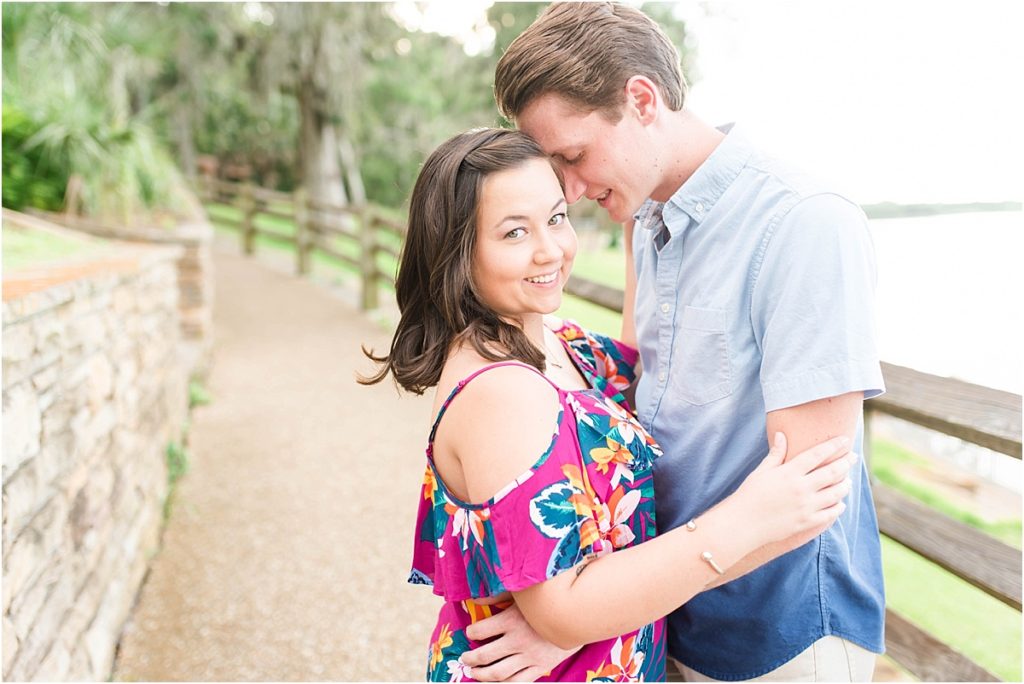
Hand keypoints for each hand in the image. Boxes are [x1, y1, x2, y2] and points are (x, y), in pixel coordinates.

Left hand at [460, 602, 579, 680]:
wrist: (580, 615)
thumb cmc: (549, 600)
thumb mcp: (523, 593)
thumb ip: (498, 595)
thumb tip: (475, 599)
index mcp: (511, 620)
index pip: (480, 630)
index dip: (471, 632)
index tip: (470, 632)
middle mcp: (517, 641)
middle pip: (485, 655)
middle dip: (471, 658)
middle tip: (465, 657)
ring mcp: (529, 657)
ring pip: (498, 673)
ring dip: (482, 675)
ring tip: (475, 672)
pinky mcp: (540, 667)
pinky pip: (518, 682)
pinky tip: (496, 682)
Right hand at [733, 433, 855, 546]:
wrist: (743, 523)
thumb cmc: (749, 494)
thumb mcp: (761, 471)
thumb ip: (776, 454)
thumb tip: (782, 435)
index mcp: (789, 472)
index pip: (817, 454)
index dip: (833, 446)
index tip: (845, 440)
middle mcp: (801, 488)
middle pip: (832, 472)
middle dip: (846, 462)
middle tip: (854, 456)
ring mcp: (806, 506)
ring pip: (835, 493)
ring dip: (844, 485)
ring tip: (848, 480)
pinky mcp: (807, 522)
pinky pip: (830, 513)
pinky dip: (838, 507)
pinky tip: (840, 503)